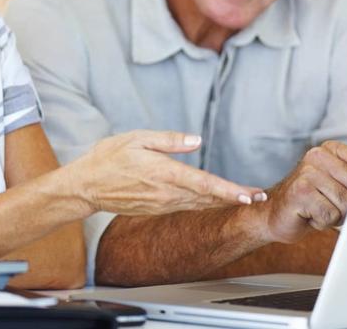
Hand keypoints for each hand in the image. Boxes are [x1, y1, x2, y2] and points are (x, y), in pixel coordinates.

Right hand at [66, 130, 264, 215]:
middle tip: (260, 197)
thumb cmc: (108, 158)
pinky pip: (187, 205)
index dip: (230, 191)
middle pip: (208, 197)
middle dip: (235, 197)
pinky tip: (214, 198)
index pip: (204, 184)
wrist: (86, 187)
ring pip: (199, 203)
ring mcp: (162, 203)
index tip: (250, 195)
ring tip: (245, 197)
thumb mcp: (136, 139)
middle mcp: (167, 193)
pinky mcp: (157, 208)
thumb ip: (168, 140)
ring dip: (222, 201)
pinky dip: (204, 202)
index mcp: (164, 174)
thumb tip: (196, 140)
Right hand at [261, 141, 346, 242]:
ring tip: (320, 210)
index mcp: (331, 150)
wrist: (274, 213)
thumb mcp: (338, 184)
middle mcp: (318, 155)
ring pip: (346, 202)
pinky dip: (323, 222)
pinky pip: (330, 214)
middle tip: (335, 206)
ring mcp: (308, 172)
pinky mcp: (300, 191)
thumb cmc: (313, 201)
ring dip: (337, 215)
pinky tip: (310, 215)